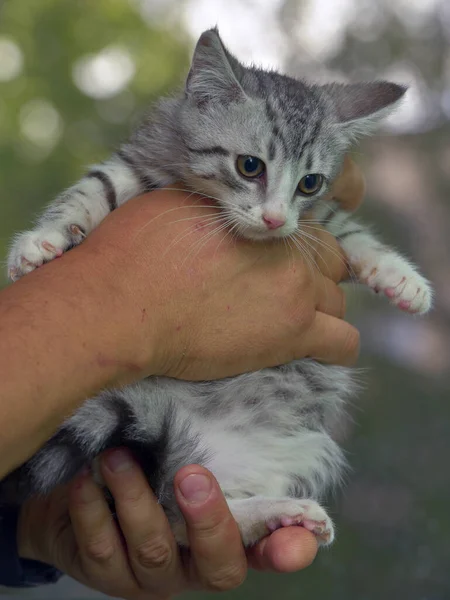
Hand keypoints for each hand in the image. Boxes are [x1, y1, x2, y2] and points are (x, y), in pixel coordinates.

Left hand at [18, 452, 317, 598]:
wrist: (85, 483)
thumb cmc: (149, 456)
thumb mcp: (183, 445)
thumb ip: (212, 435)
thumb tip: (248, 373)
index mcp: (227, 535)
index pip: (269, 550)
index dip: (287, 549)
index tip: (298, 538)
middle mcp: (195, 562)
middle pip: (219, 566)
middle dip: (207, 521)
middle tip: (191, 476)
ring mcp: (150, 574)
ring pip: (154, 551)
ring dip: (135, 500)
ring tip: (117, 457)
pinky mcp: (105, 573)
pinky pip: (100, 549)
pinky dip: (92, 509)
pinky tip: (86, 476)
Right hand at [72, 157, 362, 381]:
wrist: (124, 309)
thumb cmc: (136, 255)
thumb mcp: (173, 207)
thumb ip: (213, 205)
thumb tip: (222, 202)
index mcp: (261, 217)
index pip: (305, 228)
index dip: (294, 245)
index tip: (277, 260)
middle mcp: (288, 250)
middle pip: (329, 261)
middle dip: (314, 273)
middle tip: (283, 291)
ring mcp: (296, 293)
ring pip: (337, 301)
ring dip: (321, 310)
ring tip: (291, 322)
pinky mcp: (292, 336)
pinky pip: (343, 343)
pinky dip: (337, 347)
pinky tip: (322, 349)